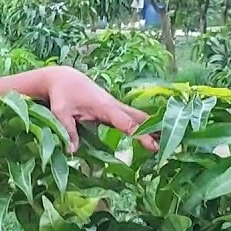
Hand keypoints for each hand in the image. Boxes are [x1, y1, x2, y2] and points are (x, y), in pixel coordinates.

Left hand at [43, 66, 158, 152]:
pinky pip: (133, 118)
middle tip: (170, 146)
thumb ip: (67, 130)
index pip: (126, 122)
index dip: (140, 133)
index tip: (153, 145)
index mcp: (105, 106)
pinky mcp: (114, 110)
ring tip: (169, 143)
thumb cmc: (62, 94)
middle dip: (155, 130)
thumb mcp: (60, 112)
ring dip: (154, 128)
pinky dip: (145, 126)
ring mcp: (116, 106)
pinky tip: (155, 136)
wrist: (65, 78)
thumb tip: (72, 151)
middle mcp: (115, 105)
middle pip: (140, 118)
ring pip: (139, 117)